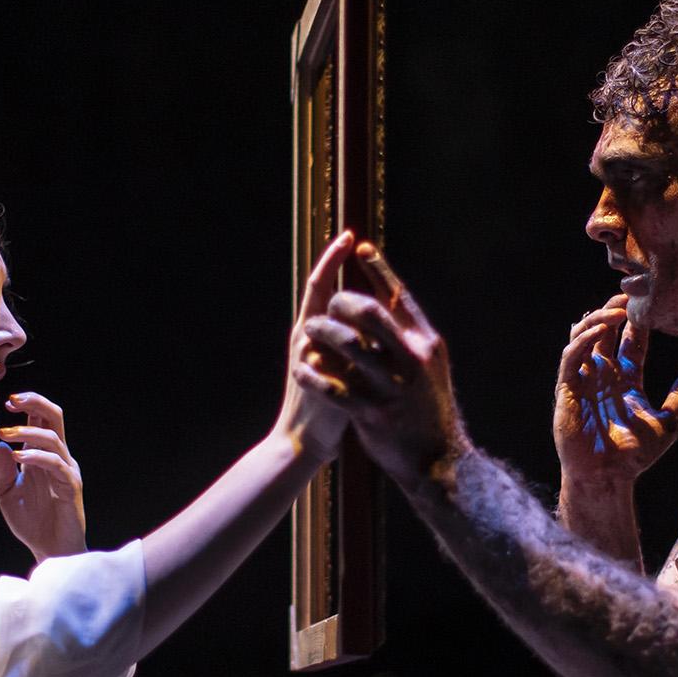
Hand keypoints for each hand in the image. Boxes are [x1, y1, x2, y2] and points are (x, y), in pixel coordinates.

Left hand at [0, 391, 86, 561]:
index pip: (41, 420)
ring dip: (28, 432)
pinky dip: (36, 456)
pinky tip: (18, 457)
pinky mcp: (70, 487)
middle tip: (11, 401)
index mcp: (43, 456)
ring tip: (5, 434)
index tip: (6, 401)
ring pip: (54, 439)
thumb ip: (3, 470)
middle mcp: (58, 458)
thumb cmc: (31, 523)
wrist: (48, 551)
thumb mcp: (7, 493)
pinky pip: (56, 464)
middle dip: (35, 403)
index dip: (27, 405)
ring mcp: (66, 471)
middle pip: (55, 418)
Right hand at [275, 230, 355, 459]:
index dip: (331, 261)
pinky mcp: (322, 378)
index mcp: (310, 334)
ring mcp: (311, 358)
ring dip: (350, 305)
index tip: (348, 236)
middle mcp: (306, 340)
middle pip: (321, 294)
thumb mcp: (334, 364)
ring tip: (361, 281)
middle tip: (350, 238)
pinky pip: (338, 351)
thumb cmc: (328, 404)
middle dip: (333, 265)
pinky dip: (355, 340)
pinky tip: (371, 326)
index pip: (319, 288)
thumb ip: (345, 338)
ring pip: (332, 319)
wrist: (306, 441)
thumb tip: (368, 312)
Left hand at [295, 242, 465, 486]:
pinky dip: (313, 374)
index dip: (378, 268)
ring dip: (322, 332)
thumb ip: (410, 337)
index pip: (400, 295)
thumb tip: (390, 299)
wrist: (439, 461)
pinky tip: (303, 369)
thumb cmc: (430, 410)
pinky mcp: (372, 413)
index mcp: (427, 344)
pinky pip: (332, 386)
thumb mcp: (431, 368)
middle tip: (329, 302)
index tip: (359, 245)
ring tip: (309, 330)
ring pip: (347, 343)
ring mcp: (391, 387)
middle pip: (369, 311)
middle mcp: (411, 360)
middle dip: (342, 300)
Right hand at [555, 294, 677, 488]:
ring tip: (614, 309)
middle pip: (603, 334)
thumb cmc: (634, 455)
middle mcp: (602, 376)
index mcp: (624, 381)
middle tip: (627, 295)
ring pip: (583, 339)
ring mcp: (583, 381)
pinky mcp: (567, 390)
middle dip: (612, 312)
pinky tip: (597, 331)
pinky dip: (582, 341)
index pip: (629, 344)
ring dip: (596, 321)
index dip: (636, 324)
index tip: (648, 306)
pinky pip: (571, 358)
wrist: (609, 476)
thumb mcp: (667, 422)